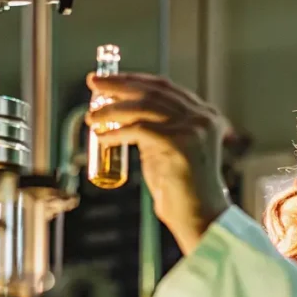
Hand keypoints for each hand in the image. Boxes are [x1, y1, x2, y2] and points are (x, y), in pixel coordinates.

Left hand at [86, 72, 230, 252]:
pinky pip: (140, 130)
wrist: (198, 216)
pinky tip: (102, 137)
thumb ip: (154, 127)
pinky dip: (117, 131)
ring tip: (91, 116)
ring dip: (112, 109)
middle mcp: (203, 117)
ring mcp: (194, 128)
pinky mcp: (181, 143)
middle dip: (119, 85)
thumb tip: (120, 113)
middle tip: (94, 83)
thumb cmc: (181, 188)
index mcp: (204, 114)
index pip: (164, 86)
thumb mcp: (167, 147)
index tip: (109, 80)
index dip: (133, 80)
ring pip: (144, 107)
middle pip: (153, 91)